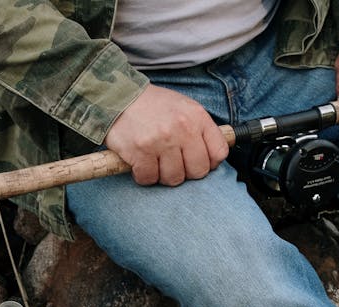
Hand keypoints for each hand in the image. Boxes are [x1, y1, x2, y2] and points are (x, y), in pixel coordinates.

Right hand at [104, 84, 229, 185]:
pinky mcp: (140, 152)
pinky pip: (149, 179)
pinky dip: (144, 176)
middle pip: (198, 171)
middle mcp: (182, 128)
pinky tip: (140, 163)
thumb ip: (200, 130)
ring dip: (163, 175)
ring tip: (155, 161)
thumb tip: (213, 158)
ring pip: (174, 178)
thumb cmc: (153, 106)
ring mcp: (161, 141)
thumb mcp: (184, 108)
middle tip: (173, 163)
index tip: (196, 160)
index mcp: (197, 117)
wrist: (119, 96)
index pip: (219, 153)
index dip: (209, 162)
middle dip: (186, 172)